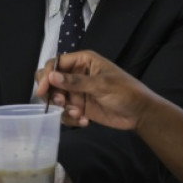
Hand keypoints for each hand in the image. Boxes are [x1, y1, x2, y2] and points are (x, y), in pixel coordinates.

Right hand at [35, 50, 155, 130]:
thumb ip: (75, 81)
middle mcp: (76, 74)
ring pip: (56, 98)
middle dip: (52, 93)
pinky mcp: (79, 107)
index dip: (46, 75)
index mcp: (82, 61)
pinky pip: (64, 112)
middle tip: (61, 103)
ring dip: (62, 108)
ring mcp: (77, 91)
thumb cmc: (125, 91)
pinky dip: (70, 118)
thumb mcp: (101, 85)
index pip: (56, 63)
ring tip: (77, 114)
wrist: (139, 113)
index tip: (43, 90)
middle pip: (51, 80)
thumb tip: (50, 76)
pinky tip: (84, 121)